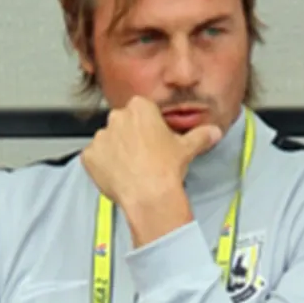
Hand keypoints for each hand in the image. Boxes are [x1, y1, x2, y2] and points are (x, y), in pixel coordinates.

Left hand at [81, 97, 221, 209]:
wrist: (149, 195)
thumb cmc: (166, 169)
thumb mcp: (188, 148)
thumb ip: (201, 136)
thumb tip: (214, 132)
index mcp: (140, 107)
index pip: (142, 110)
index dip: (149, 125)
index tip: (155, 138)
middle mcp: (117, 117)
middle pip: (123, 123)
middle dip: (131, 136)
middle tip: (145, 155)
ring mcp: (100, 137)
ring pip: (109, 140)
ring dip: (117, 151)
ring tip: (132, 168)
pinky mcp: (89, 156)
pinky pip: (95, 157)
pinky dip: (103, 165)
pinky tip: (119, 175)